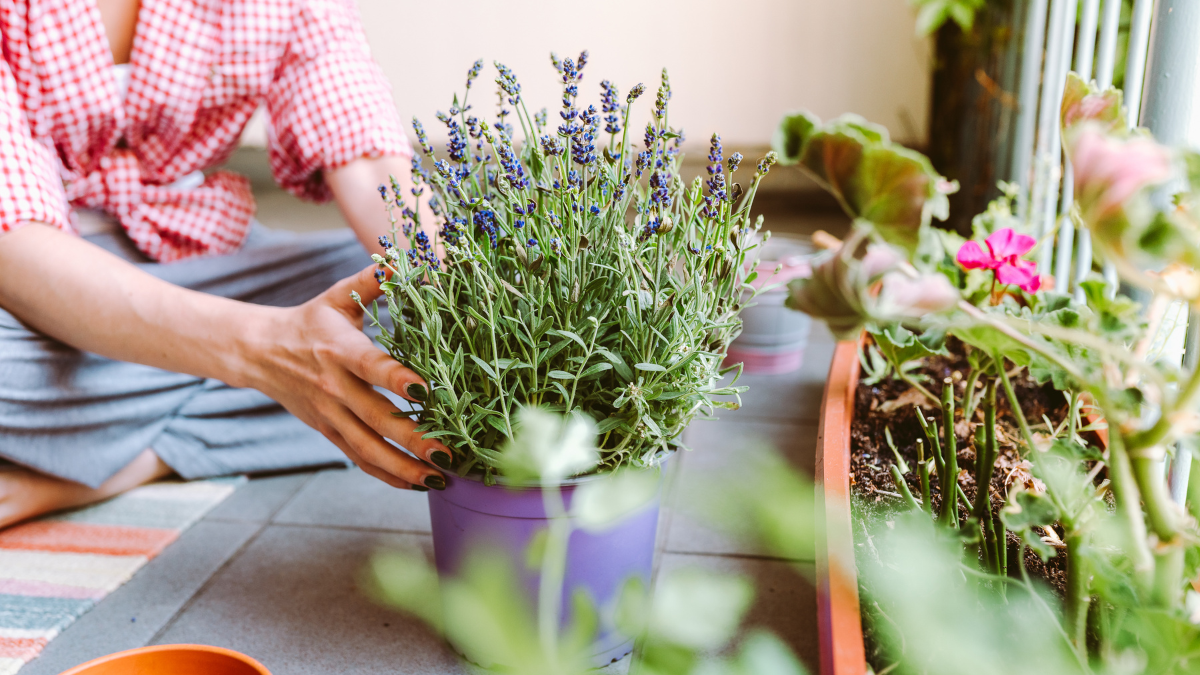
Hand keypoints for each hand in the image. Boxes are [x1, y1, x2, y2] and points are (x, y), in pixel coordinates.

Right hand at [245, 264, 448, 489]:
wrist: (260, 352)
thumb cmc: (311, 321)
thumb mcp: (337, 297)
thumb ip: (371, 281)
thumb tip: (402, 258)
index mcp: (339, 349)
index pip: (371, 367)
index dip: (397, 380)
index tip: (427, 391)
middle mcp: (334, 387)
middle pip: (376, 418)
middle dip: (414, 438)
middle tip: (448, 452)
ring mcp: (330, 414)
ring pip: (368, 448)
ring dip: (404, 467)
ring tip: (439, 478)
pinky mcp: (328, 432)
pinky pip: (358, 458)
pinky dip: (386, 474)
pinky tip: (415, 484)